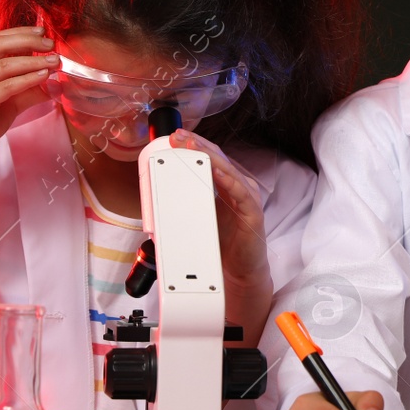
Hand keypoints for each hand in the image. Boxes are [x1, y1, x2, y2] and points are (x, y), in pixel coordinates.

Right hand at [0, 27, 56, 173]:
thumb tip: (55, 81)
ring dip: (33, 61)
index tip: (43, 32)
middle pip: (0, 46)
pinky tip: (43, 76)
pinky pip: (6, 86)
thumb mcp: (9, 102)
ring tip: (54, 61)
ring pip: (5, 65)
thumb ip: (28, 89)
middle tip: (51, 43)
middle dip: (28, 41)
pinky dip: (27, 79)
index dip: (20, 33)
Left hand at [167, 129, 271, 341]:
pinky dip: (227, 178)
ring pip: (227, 169)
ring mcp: (246, 197)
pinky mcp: (252, 211)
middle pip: (217, 158)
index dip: (192, 145)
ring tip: (191, 146)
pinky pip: (240, 191)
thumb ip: (184, 204)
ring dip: (208, 156)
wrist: (239, 272)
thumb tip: (156, 195)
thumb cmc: (220, 245)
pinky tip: (215, 170)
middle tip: (176, 136)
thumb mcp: (197, 218)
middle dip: (196, 144)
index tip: (173, 137)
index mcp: (224, 185)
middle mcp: (237, 186)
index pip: (208, 158)